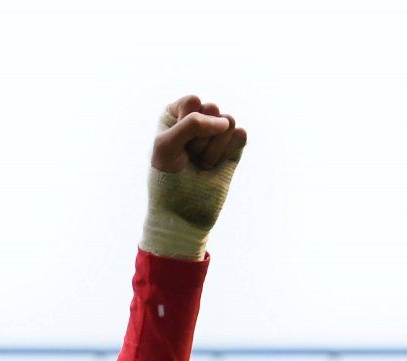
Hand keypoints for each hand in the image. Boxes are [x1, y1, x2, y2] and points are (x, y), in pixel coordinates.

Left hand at [142, 95, 247, 259]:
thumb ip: (191, 124)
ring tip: (201, 163)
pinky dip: (227, 153)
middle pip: (213, 108)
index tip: (176, 146)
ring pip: (229, 121)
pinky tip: (215, 166)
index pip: (192, 101)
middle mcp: (198, 118)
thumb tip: (227, 122)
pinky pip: (241, 134)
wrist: (183, 214)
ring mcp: (217, 132)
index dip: (186, 124)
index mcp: (175, 114)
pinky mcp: (233, 146)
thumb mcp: (166, 148)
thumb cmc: (167, 180)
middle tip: (189, 157)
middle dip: (200, 138)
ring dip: (213, 149)